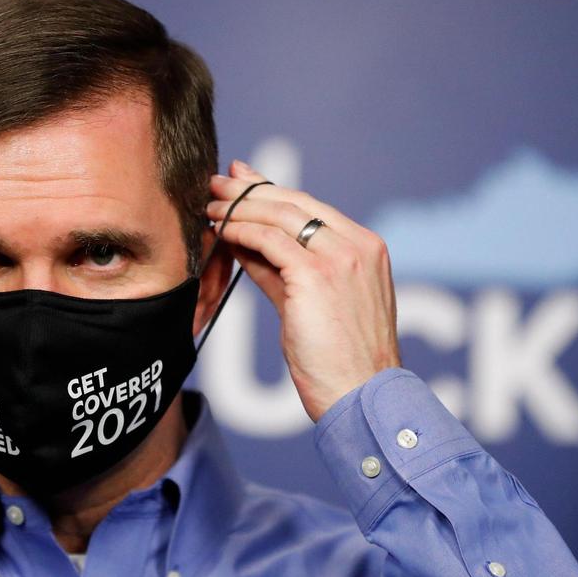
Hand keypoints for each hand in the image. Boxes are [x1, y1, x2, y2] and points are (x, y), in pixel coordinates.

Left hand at [206, 160, 400, 421]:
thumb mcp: (313, 304)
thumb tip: (246, 244)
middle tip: (218, 183)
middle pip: (295, 203)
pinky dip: (240, 231)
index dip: (272, 191)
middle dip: (251, 190)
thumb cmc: (340, 361)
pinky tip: (221, 230)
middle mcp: (358, 246)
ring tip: (211, 206)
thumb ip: (283, 270)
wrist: (361, 395)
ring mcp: (340, 258)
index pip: (312, 207)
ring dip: (240, 207)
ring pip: (280, 215)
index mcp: (366, 249)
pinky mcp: (316, 275)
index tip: (243, 181)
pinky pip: (269, 241)